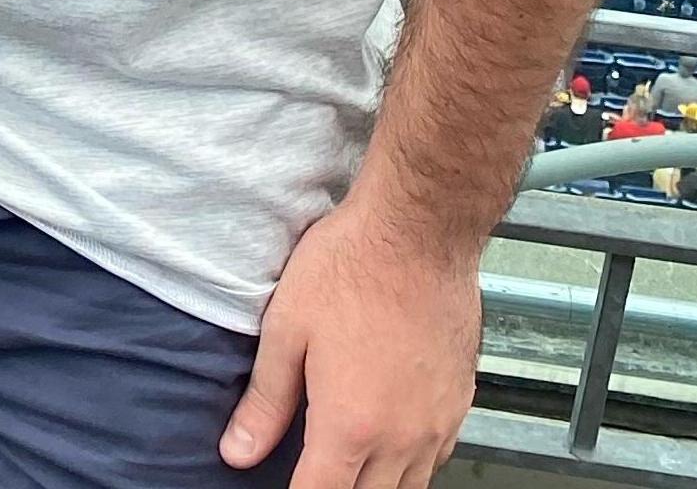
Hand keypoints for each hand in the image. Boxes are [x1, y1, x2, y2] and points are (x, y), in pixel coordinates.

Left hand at [220, 192, 478, 488]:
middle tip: (313, 468)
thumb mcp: (287, 328)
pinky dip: (410, 465)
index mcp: (350, 426)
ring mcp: (437, 426)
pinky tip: (389, 441)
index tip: (282, 486)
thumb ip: (264, 400)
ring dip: (375, 485)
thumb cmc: (350, 268)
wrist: (419, 234)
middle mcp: (401, 439)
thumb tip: (236, 453)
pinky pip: (436, 460)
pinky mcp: (460, 405)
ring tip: (347, 463)